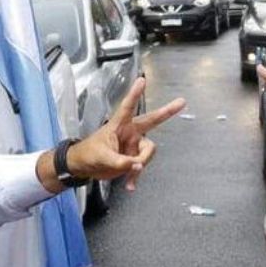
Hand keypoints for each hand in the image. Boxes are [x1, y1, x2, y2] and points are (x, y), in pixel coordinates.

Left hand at [68, 78, 185, 190]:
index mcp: (119, 125)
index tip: (142, 80)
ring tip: (127, 175)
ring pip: (147, 152)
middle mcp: (130, 132)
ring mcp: (133, 145)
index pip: (128, 107)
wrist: (83, 168)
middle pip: (151, 121)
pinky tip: (130, 186)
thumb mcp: (102, 158)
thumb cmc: (88, 155)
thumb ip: (121, 163)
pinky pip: (141, 167)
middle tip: (181, 101)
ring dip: (140, 165)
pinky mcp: (133, 158)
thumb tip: (137, 166)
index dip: (135, 94)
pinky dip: (136, 176)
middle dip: (167, 112)